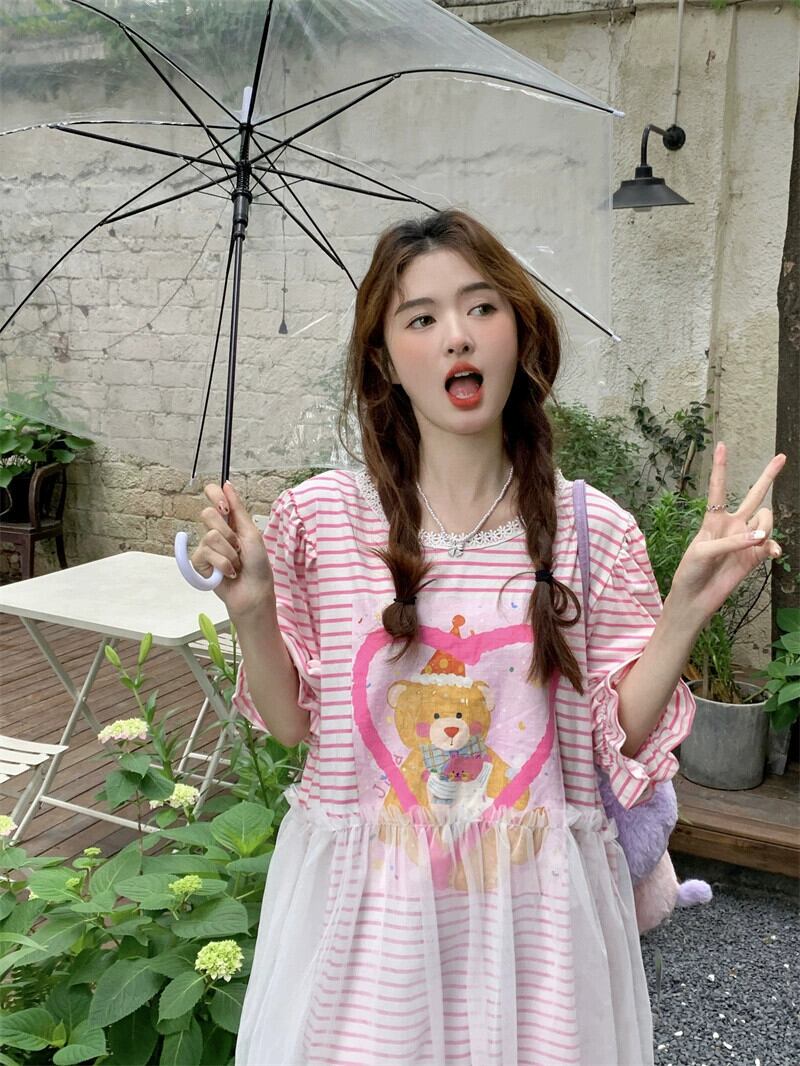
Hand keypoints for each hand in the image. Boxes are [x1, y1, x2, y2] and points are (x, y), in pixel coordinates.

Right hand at [191, 481, 274, 617]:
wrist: (254, 592)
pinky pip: (205, 554)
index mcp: (231, 521)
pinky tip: (228, 573)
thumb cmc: (258, 565)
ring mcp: (207, 547)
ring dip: (229, 553)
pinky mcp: (200, 563)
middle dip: (227, 532)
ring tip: (236, 564)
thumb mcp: (251, 533)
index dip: (214, 495)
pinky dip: (222, 564)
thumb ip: (237, 508)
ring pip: (210, 536)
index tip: (224, 506)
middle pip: (207, 514)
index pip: (214, 498)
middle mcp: (217, 532)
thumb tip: (227, 484)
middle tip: (238, 546)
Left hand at [668, 442, 785, 625]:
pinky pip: (771, 544)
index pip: (718, 487)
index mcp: (713, 518)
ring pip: (766, 519)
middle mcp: (732, 524)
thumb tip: (759, 536)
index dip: (720, 467)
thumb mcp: (702, 552)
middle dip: (768, 475)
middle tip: (782, 457)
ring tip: (755, 541)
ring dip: (765, 526)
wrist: (696, 598)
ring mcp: (746, 539)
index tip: (722, 445)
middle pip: (754, 494)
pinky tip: (772, 553)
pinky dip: (773, 546)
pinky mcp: (755, 556)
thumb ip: (731, 541)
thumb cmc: (690, 571)